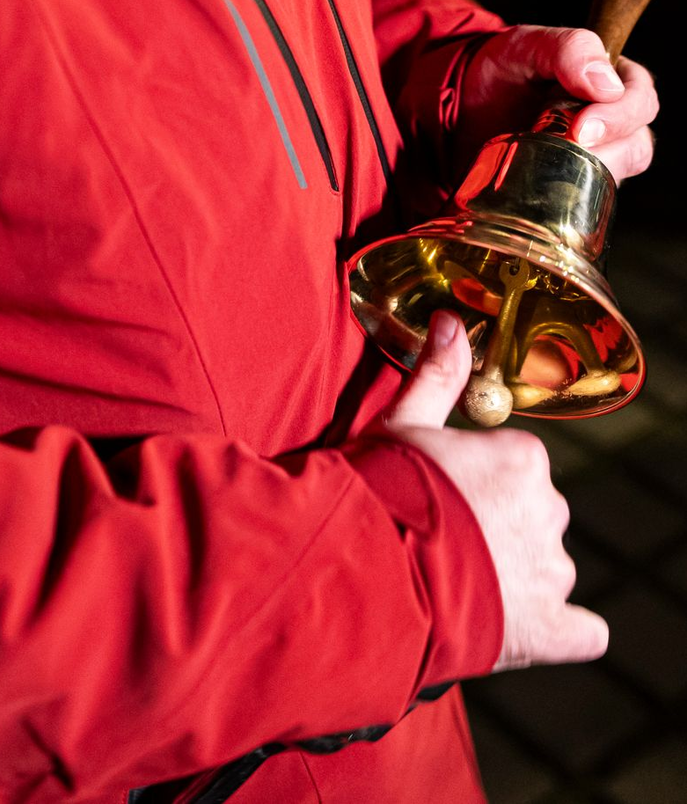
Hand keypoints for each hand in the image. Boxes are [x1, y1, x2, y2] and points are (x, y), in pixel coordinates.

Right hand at [379, 310, 608, 671]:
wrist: (369, 567)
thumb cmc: (382, 490)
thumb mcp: (401, 423)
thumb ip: (437, 376)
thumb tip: (451, 322)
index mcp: (523, 459)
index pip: (515, 466)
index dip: (475, 479)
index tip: (439, 491)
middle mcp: (550, 510)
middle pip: (534, 513)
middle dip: (497, 524)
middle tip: (443, 535)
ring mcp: (553, 572)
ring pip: (547, 567)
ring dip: (513, 573)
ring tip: (454, 579)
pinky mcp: (551, 628)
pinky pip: (583, 631)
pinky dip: (559, 628)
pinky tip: (519, 623)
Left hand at [457, 25, 657, 183]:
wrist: (459, 106)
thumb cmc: (501, 69)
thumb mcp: (527, 45)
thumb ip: (569, 49)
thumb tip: (608, 86)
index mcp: (614, 79)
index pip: (640, 99)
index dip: (621, 115)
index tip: (582, 126)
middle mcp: (613, 119)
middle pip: (636, 142)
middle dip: (605, 149)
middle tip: (565, 144)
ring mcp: (594, 153)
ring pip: (615, 174)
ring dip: (587, 171)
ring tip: (545, 159)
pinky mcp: (572, 179)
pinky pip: (586, 194)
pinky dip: (568, 190)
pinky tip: (539, 180)